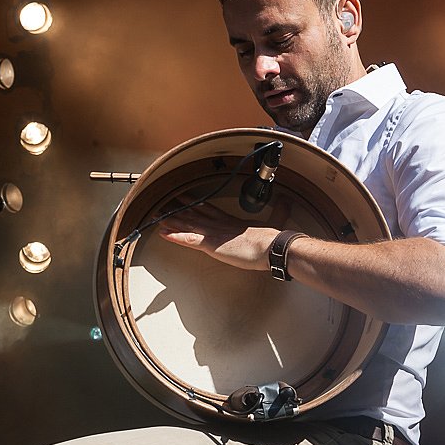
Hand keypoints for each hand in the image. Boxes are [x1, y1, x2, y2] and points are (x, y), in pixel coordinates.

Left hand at [158, 199, 285, 271]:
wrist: (272, 246)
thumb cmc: (272, 239)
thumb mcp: (276, 222)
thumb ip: (279, 211)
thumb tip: (288, 201)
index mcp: (232, 221)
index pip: (210, 210)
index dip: (196, 204)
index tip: (186, 198)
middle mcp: (220, 224)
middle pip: (195, 214)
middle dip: (178, 210)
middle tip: (164, 204)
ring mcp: (214, 233)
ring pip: (188, 225)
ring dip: (172, 222)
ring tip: (157, 218)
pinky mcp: (212, 244)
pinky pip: (189, 240)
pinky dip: (176, 237)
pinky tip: (164, 234)